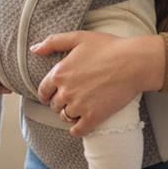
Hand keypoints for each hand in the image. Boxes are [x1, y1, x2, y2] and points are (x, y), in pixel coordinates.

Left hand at [30, 31, 165, 136]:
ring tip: (79, 109)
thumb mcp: (78, 37)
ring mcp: (79, 105)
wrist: (133, 62)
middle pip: (54, 105)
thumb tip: (34, 49)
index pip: (43, 91)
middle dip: (60, 102)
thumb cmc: (108, 47)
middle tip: (71, 99)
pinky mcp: (94, 116)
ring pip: (65, 117)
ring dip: (69, 114)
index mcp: (59, 73)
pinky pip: (78, 130)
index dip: (46, 94)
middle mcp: (66, 91)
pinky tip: (83, 124)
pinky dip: (78, 129)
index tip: (50, 96)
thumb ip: (53, 42)